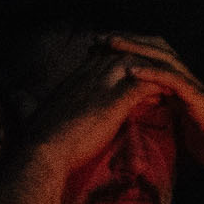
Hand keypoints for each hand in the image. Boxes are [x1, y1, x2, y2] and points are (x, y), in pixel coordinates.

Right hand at [13, 43, 171, 178]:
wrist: (44, 150)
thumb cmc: (44, 136)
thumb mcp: (50, 109)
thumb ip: (54, 98)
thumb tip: (35, 98)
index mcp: (77, 75)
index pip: (105, 54)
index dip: (124, 58)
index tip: (138, 67)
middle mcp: (90, 74)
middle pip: (123, 52)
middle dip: (144, 59)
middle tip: (161, 69)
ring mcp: (103, 85)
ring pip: (137, 64)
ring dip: (154, 71)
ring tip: (168, 80)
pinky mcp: (114, 101)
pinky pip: (144, 85)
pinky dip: (157, 86)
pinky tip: (167, 94)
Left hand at [108, 35, 203, 182]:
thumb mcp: (180, 127)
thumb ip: (165, 116)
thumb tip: (144, 119)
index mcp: (179, 86)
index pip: (150, 59)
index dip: (126, 51)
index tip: (98, 50)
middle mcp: (186, 80)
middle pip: (153, 50)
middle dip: (126, 41)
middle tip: (98, 37)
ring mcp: (193, 87)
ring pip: (162, 58)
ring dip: (135, 48)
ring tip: (110, 43)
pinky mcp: (199, 98)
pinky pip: (174, 80)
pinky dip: (152, 73)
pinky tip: (132, 70)